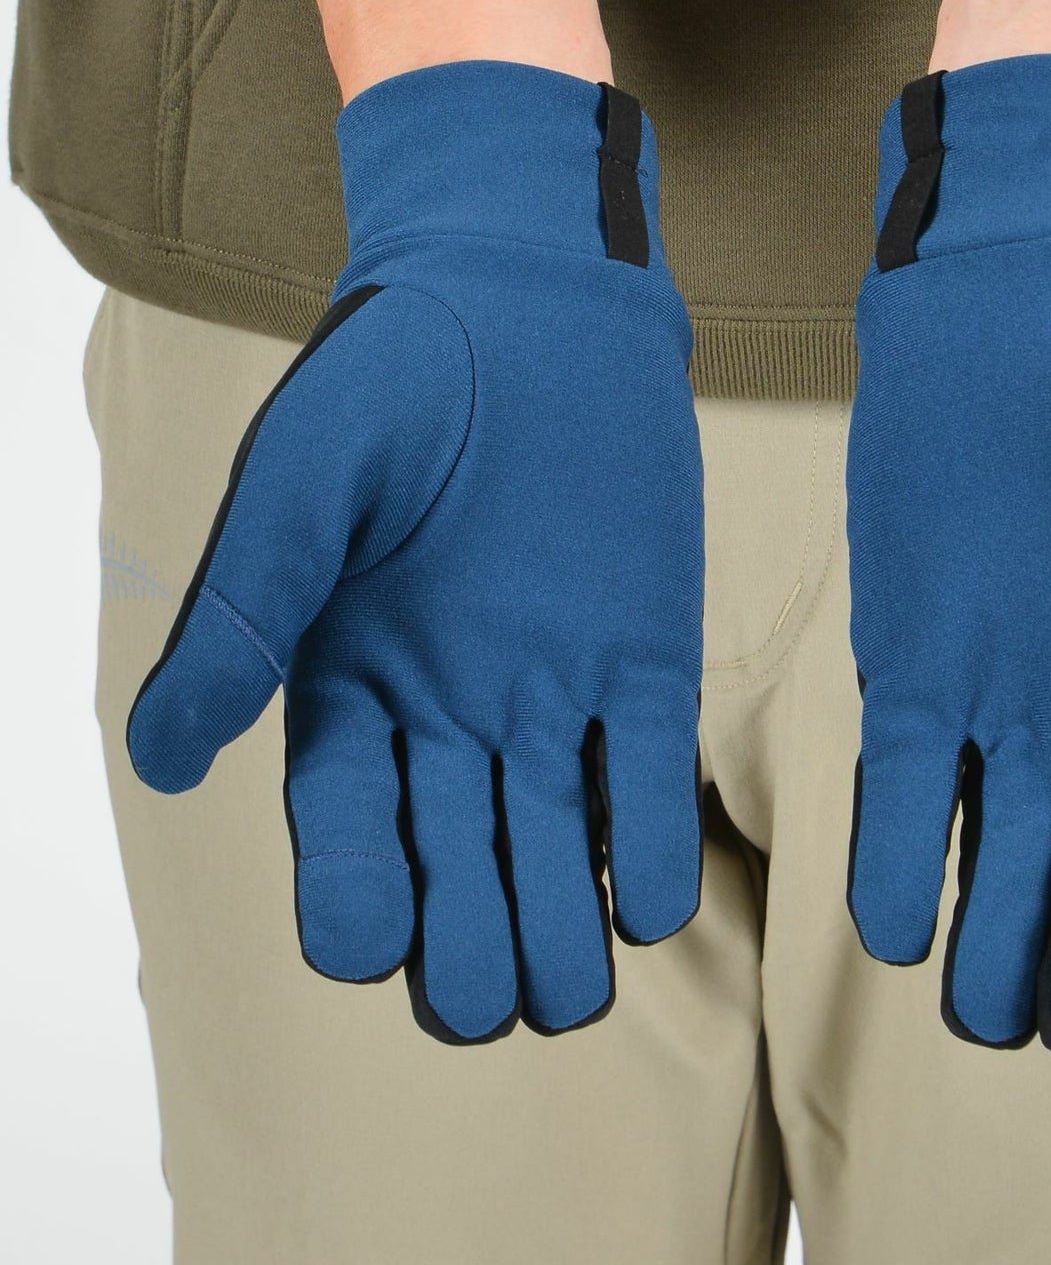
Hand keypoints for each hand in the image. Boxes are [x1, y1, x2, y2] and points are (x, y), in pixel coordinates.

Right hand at [128, 61, 704, 1043]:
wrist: (529, 298)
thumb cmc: (394, 374)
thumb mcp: (303, 479)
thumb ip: (246, 609)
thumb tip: (159, 755)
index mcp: (347, 691)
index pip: (344, 844)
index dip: (357, 910)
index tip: (372, 952)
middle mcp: (446, 718)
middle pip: (455, 882)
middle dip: (470, 955)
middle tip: (491, 992)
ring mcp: (551, 699)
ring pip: (553, 863)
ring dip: (560, 937)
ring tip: (565, 986)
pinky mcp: (643, 664)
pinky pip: (649, 785)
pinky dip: (650, 855)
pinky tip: (646, 904)